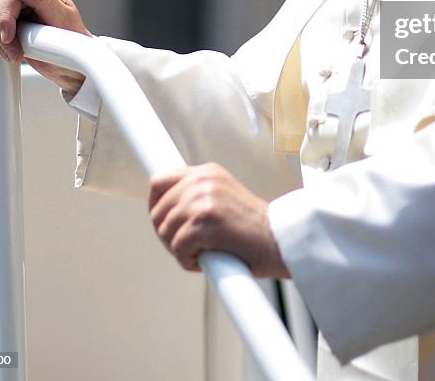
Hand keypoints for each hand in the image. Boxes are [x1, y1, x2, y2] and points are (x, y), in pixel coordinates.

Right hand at [0, 0, 90, 95]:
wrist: (69, 59)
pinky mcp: (3, 19)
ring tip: (14, 55)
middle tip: (15, 54)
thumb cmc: (71, 37)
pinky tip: (4, 50)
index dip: (5, 17)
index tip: (8, 38)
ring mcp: (12, 5)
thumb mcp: (62, 18)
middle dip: (1, 35)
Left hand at [149, 163, 288, 278]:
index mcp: (206, 171)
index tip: (161, 221)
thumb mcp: (222, 197)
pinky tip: (206, 260)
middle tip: (190, 246)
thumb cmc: (252, 228)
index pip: (159, 182)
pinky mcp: (205, 222)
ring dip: (179, 250)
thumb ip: (196, 196)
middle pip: (157, 211)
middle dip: (168, 234)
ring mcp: (203, 200)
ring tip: (203, 251)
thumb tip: (163, 211)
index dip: (155, 206)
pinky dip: (188, 261)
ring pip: (165, 231)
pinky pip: (177, 248)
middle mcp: (203, 180)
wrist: (279, 240)